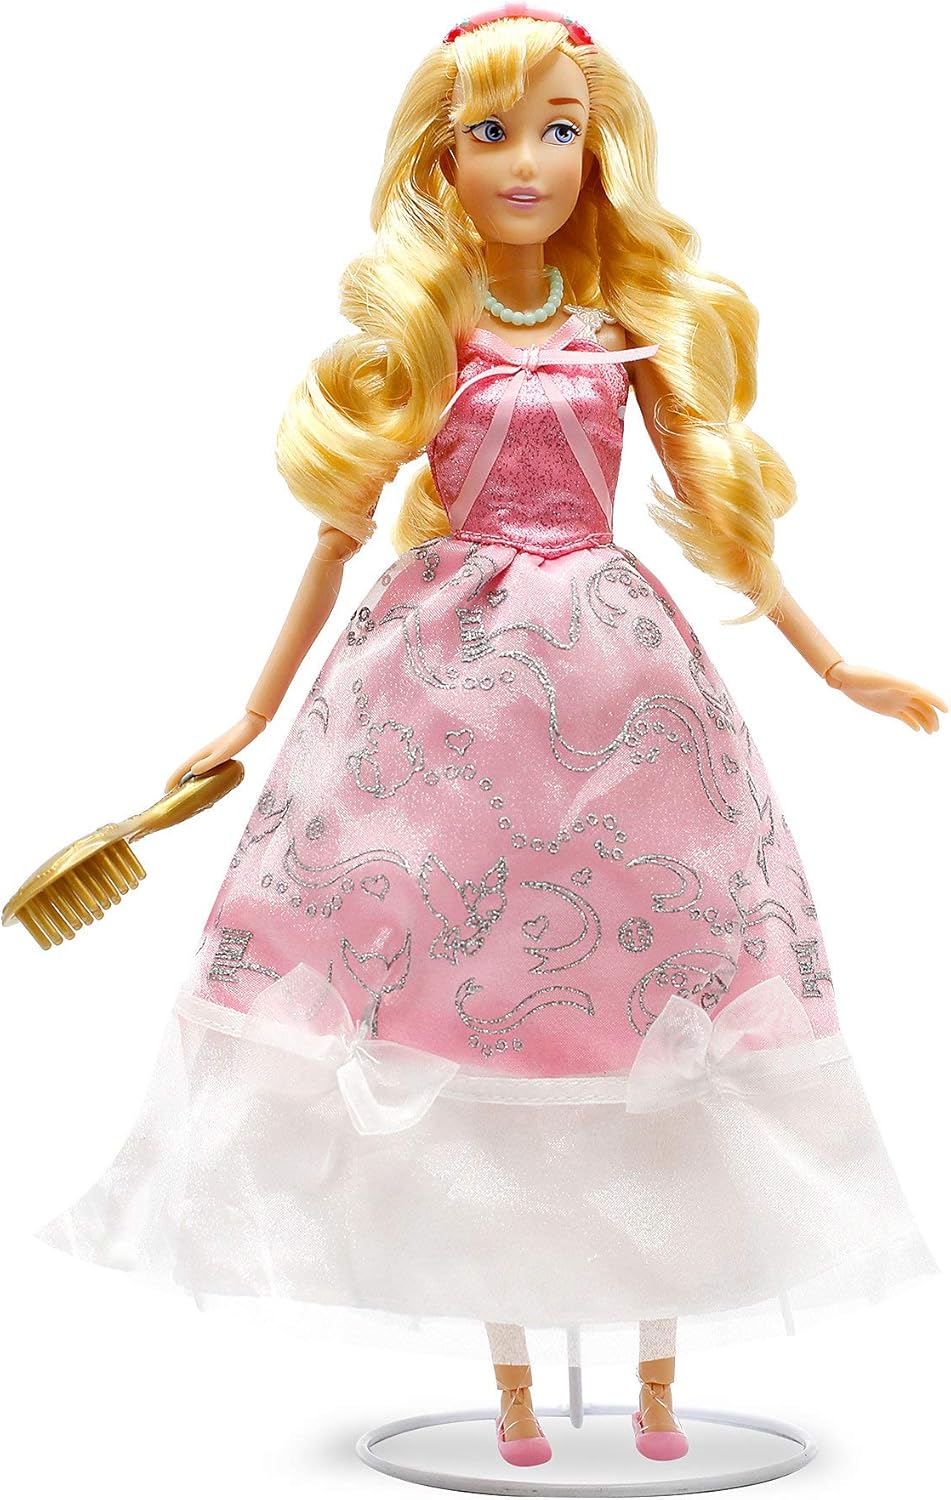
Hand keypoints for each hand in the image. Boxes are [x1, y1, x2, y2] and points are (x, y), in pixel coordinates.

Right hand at [164, 711, 267, 791]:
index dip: (172, 780)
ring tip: (188, 794)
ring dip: (189, 782)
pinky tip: (206, 783)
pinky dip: (201, 778)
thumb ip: (207, 763)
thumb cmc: (236, 741)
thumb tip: (192, 772)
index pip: (181, 769)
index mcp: (201, 755)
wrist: (249, 728)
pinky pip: (205, 769)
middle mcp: (202, 755)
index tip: (166, 792)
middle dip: (178, 783)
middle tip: (175, 797)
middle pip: (185, 771)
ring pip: (195, 771)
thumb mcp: (221, 755)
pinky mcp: (218, 755)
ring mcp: (210, 755)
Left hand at [826, 661, 947, 731]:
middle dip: (932, 718)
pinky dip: (912, 723)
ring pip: (916, 713)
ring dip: (924, 722)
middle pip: (924, 707)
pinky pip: (904, 717)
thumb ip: (898, 684)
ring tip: (931, 732)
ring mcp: (897, 702)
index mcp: (904, 687)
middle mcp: (904, 694)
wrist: (847, 679)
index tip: (947, 711)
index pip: (926, 695)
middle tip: (936, 730)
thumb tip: (915, 688)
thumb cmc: (863, 676)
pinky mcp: (888, 709)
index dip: (937, 702)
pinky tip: (917, 729)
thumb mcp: (882, 680)